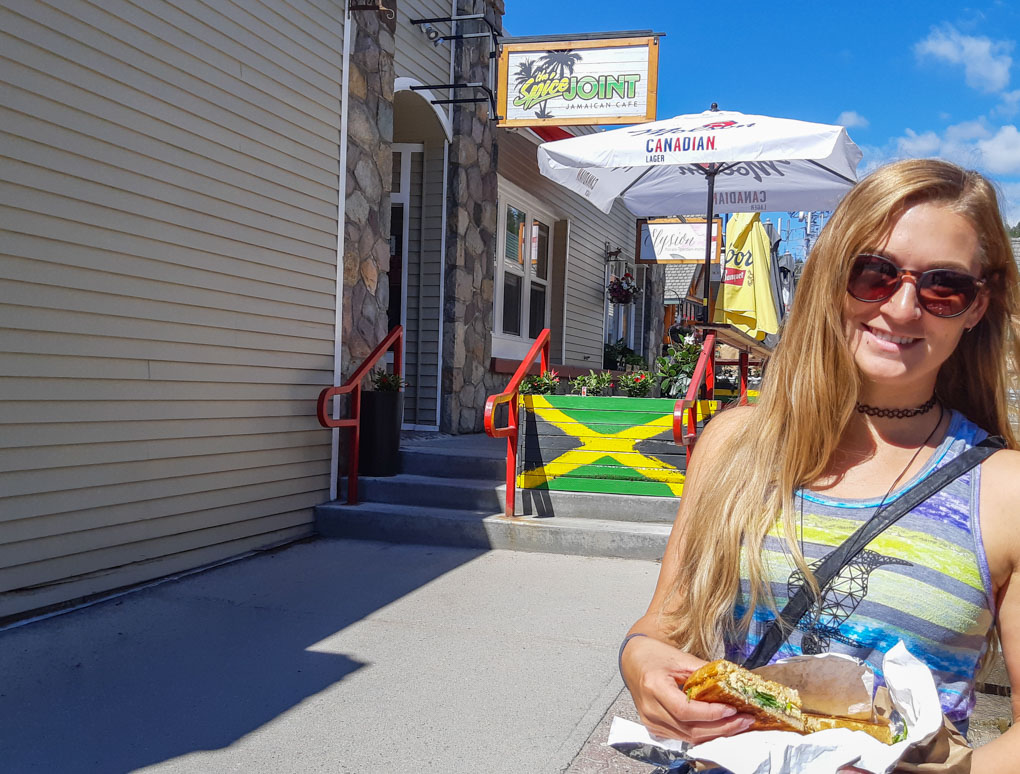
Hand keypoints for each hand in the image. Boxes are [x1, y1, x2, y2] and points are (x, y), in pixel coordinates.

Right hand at [620, 635, 754, 742]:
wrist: (632, 660)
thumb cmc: (653, 656)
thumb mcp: (679, 658)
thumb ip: (703, 671)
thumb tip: (730, 680)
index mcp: (654, 687)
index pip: (685, 710)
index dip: (710, 713)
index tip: (732, 709)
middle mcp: (650, 709)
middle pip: (690, 729)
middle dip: (722, 727)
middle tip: (744, 720)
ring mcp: (651, 721)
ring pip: (689, 738)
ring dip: (716, 734)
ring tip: (738, 725)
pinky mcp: (655, 728)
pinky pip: (683, 737)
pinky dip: (704, 734)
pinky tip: (719, 727)